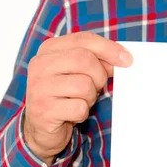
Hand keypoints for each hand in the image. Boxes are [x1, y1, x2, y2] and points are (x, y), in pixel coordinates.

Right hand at [24, 32, 132, 165]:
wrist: (41, 126)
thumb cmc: (65, 94)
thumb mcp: (78, 72)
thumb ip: (96, 60)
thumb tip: (123, 58)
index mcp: (48, 49)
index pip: (83, 40)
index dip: (109, 48)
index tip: (127, 60)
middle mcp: (40, 65)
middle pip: (85, 60)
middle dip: (99, 76)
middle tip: (96, 87)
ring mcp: (39, 87)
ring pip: (84, 85)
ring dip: (90, 97)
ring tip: (79, 101)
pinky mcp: (43, 110)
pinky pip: (79, 108)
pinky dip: (82, 113)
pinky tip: (72, 114)